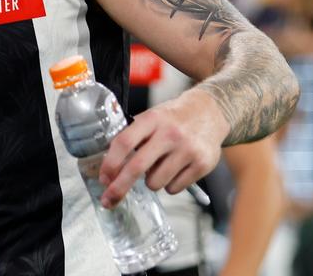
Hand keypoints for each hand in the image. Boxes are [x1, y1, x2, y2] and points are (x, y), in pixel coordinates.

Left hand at [98, 92, 226, 207]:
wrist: (209, 112)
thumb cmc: (173, 118)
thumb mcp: (151, 117)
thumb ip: (133, 136)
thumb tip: (110, 165)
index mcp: (152, 119)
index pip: (124, 142)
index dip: (110, 163)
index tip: (103, 178)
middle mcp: (170, 134)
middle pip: (137, 167)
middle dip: (119, 187)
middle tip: (108, 200)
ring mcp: (187, 150)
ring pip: (155, 182)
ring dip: (150, 182)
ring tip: (159, 166)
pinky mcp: (202, 165)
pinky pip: (174, 188)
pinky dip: (169, 185)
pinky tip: (176, 169)